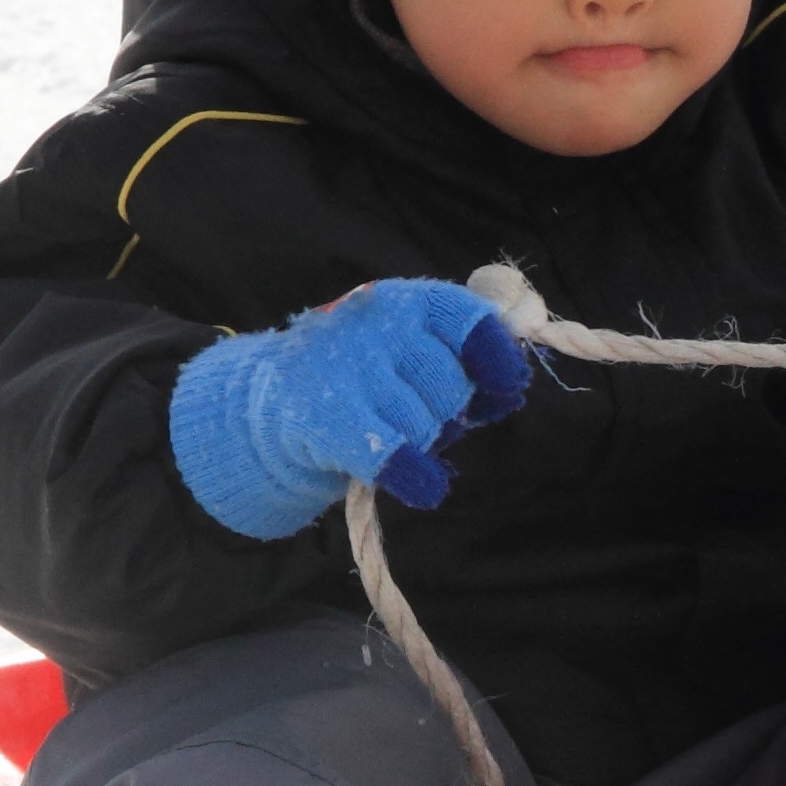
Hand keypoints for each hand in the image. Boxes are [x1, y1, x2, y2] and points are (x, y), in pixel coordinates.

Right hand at [168, 278, 532, 540]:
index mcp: (404, 302)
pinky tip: (424, 484)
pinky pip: (391, 454)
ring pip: (425, 424)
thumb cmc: (368, 375)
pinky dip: (416, 475)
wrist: (276, 397)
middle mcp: (374, 324)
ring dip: (420, 440)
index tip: (506, 387)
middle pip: (452, 385)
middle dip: (447, 410)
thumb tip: (510, 387)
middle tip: (415, 411)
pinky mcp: (322, 415)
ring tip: (387, 428)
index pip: (469, 320)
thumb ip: (465, 360)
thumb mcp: (414, 350)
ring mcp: (345, 367)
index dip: (498, 358)